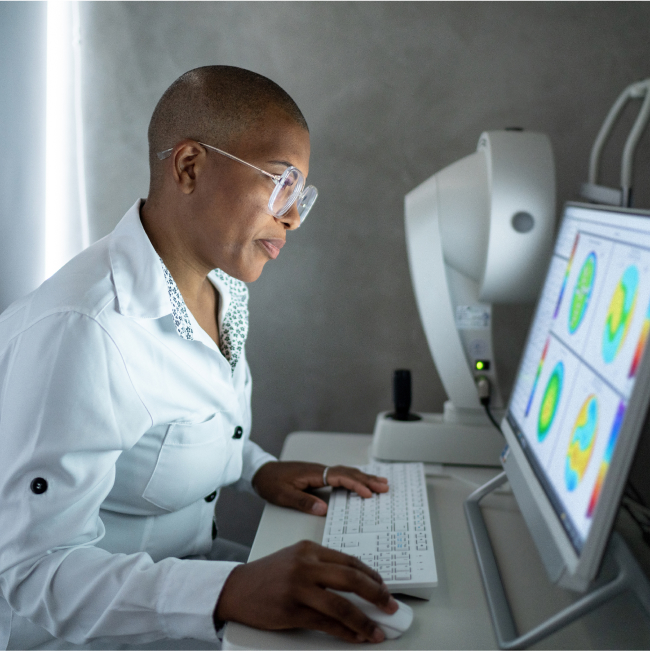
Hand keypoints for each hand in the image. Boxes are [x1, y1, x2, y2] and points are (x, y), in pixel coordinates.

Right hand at [214, 540, 397, 642]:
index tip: (384, 587)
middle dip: (376, 594)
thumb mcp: (295, 559)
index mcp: (310, 548)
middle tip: (391, 606)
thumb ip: (322, 566)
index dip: (371, 576)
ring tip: (377, 630)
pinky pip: (326, 623)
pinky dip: (345, 632)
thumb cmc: (267, 575)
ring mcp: (298, 587)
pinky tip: (356, 637)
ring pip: (341, 605)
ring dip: (364, 620)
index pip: (349, 561)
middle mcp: (306, 564)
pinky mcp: (292, 610)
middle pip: (351, 578)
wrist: (236, 588)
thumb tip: (355, 584)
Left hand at [252, 461, 388, 515]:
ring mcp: (320, 471)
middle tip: (384, 487)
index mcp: (313, 473)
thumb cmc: (270, 482)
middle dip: (367, 479)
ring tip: (380, 483)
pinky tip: (361, 482)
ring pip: (346, 472)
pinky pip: (341, 475)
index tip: (368, 493)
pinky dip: (354, 478)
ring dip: (364, 477)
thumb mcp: (283, 495)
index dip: (355, 485)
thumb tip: (324, 509)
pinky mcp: (319, 475)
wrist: (260, 472)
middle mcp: (319, 470)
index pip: (340, 477)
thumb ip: (303, 502)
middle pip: (348, 472)